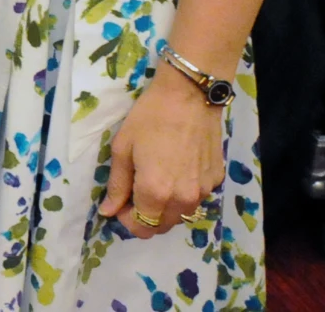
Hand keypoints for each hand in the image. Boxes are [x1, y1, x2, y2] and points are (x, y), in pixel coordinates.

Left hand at [101, 71, 228, 236]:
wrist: (189, 97)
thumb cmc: (149, 118)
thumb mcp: (122, 149)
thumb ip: (117, 185)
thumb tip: (108, 212)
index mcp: (156, 192)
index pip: (142, 227)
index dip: (127, 220)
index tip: (120, 204)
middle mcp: (184, 199)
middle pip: (162, 226)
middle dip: (145, 216)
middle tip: (134, 193)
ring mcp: (204, 191)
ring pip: (181, 215)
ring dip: (165, 208)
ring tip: (155, 180)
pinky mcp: (217, 180)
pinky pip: (197, 198)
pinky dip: (184, 194)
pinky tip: (177, 170)